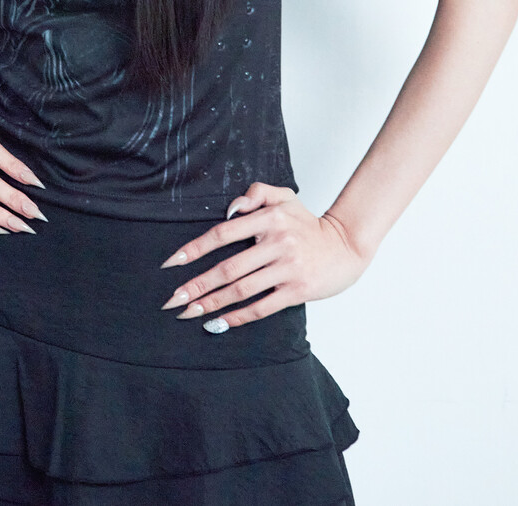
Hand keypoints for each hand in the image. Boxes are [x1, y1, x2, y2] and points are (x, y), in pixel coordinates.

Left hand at [158, 182, 368, 328]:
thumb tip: (229, 209)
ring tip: (189, 313)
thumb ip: (256, 193)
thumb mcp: (285, 197)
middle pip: (227, 268)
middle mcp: (277, 242)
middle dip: (196, 285)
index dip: (195, 248)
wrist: (346, 246)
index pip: (223, 233)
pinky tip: (218, 323)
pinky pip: (261, 307)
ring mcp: (288, 268)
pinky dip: (238, 317)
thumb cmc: (308, 223)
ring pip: (240, 290)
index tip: (172, 263)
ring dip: (211, 303)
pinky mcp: (297, 291)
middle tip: (172, 300)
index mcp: (269, 218)